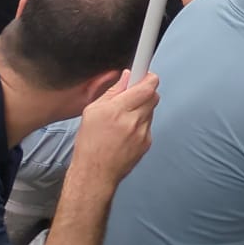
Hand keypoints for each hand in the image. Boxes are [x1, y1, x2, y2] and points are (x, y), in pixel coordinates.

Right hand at [70, 70, 159, 196]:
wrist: (95, 173)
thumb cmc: (90, 144)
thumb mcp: (92, 112)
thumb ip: (112, 92)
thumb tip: (126, 77)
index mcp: (117, 110)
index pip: (145, 86)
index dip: (148, 76)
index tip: (146, 72)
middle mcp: (132, 121)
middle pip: (153, 95)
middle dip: (145, 91)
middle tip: (133, 94)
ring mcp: (142, 133)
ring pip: (151, 109)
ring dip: (142, 107)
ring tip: (125, 117)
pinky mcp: (147, 142)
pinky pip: (149, 124)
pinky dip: (141, 123)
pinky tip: (126, 131)